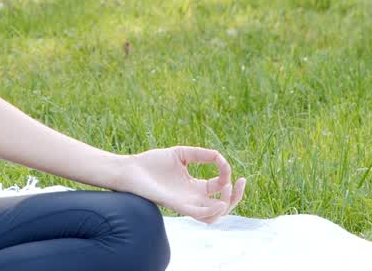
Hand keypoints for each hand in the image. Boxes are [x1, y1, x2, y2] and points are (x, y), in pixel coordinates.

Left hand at [117, 146, 246, 223]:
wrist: (130, 169)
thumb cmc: (152, 163)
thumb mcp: (181, 153)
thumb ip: (200, 154)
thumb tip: (220, 156)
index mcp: (194, 186)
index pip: (219, 186)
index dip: (226, 175)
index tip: (222, 162)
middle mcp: (192, 198)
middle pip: (222, 205)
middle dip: (237, 196)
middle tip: (241, 181)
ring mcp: (185, 203)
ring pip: (214, 216)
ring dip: (226, 205)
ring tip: (227, 189)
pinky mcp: (176, 206)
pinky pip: (198, 215)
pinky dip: (211, 211)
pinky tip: (218, 201)